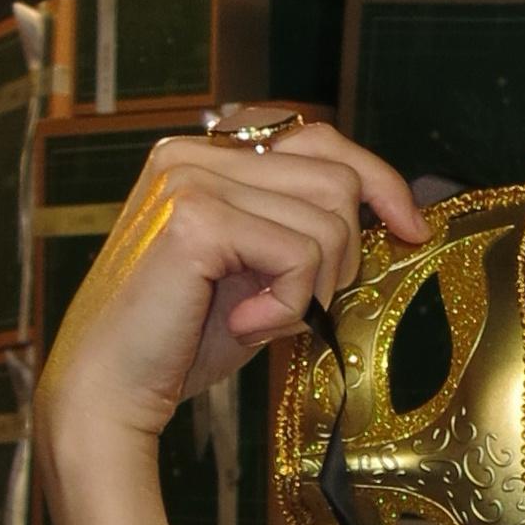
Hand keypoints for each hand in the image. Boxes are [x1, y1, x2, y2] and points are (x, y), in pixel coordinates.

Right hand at [33, 115, 424, 493]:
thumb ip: (301, 228)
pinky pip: (300, 254)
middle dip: (341, 256)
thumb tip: (392, 213)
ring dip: (312, 287)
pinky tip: (245, 325)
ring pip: (328, 221)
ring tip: (260, 317)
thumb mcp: (257, 270)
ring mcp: (191, 180)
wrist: (114, 386)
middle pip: (336, 179)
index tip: (411, 228)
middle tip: (294, 304)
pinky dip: (289, 305)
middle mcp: (193, 153)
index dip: (377, 179)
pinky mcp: (197, 218)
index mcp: (205, 155)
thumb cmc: (184, 337)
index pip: (319, 138)